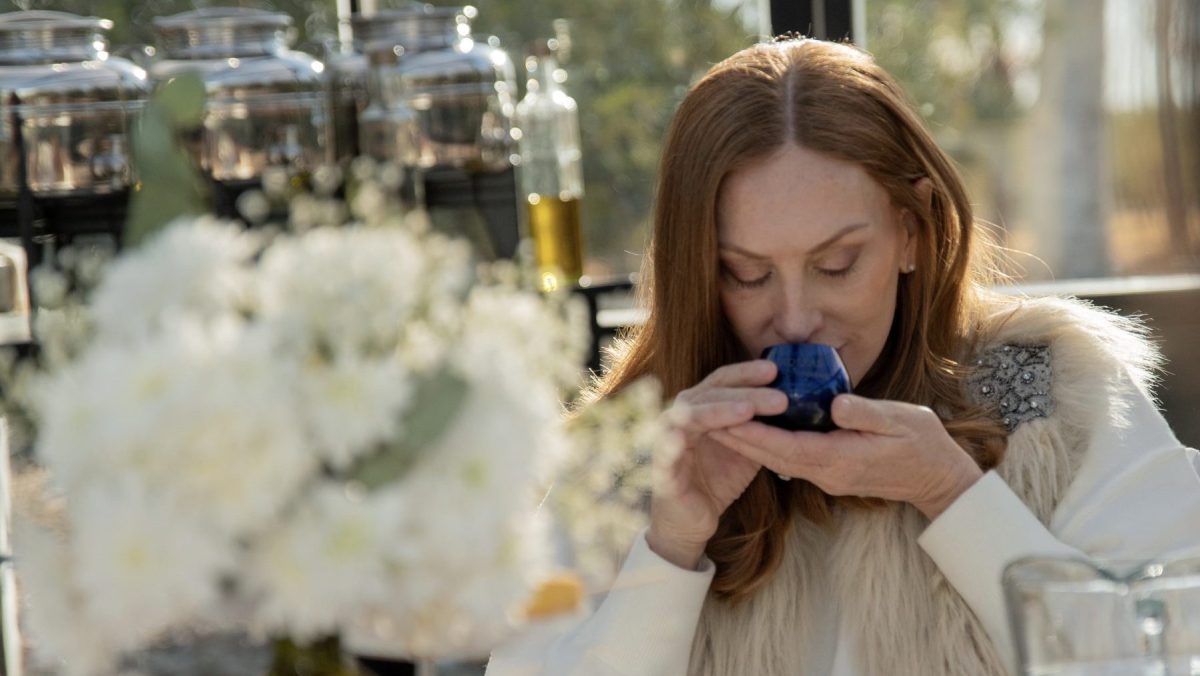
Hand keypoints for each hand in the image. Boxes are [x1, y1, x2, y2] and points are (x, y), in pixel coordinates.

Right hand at [647, 360, 788, 568]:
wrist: (691, 520)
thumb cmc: (717, 480)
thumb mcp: (746, 448)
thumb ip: (760, 426)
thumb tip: (795, 404)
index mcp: (700, 408)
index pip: (722, 381)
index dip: (746, 373)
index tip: (776, 370)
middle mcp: (680, 416)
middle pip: (710, 392)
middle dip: (744, 391)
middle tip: (779, 395)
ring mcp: (667, 438)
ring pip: (691, 414)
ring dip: (720, 410)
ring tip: (750, 410)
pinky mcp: (661, 465)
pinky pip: (670, 449)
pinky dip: (682, 440)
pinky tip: (705, 434)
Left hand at [710, 394, 983, 520]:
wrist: (939, 477)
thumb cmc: (923, 444)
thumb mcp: (901, 420)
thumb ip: (867, 414)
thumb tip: (837, 405)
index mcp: (840, 460)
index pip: (785, 448)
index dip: (753, 434)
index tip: (724, 419)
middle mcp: (827, 472)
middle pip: (772, 456)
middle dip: (738, 439)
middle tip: (705, 420)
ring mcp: (828, 475)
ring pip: (778, 459)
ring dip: (749, 442)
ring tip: (718, 423)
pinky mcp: (831, 471)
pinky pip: (791, 458)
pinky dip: (769, 444)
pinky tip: (753, 429)